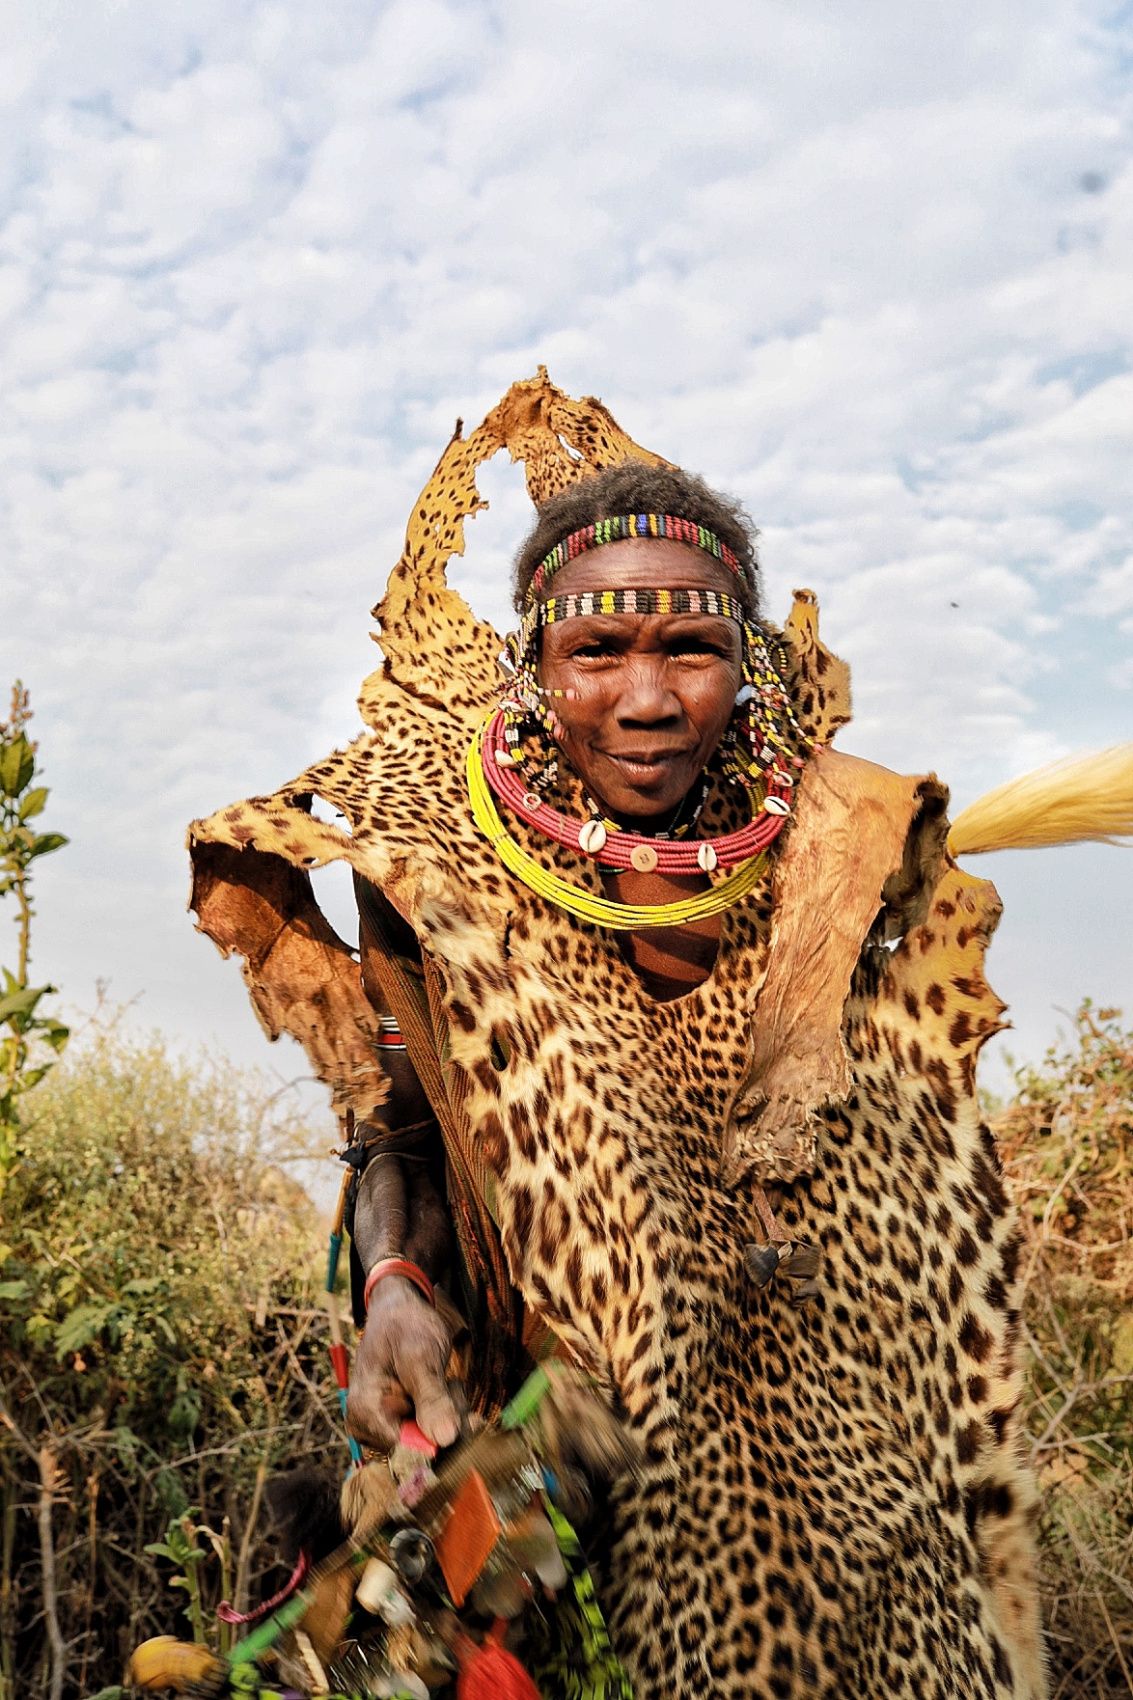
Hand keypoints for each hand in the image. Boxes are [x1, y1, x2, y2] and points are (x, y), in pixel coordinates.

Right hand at [346, 1276, 462, 1451]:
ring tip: (450, 1383)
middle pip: (420, 1450)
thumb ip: (432, 1399)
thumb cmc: (404, 1327)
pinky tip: (448, 1389)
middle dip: (449, 1422)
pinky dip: (449, 1413)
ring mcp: (386, 1428)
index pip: (405, 1453)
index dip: (440, 1442)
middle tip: (456, 1387)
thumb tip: (445, 1441)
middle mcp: (370, 1428)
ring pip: (432, 1442)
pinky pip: (434, 1433)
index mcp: (364, 1412)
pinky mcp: (402, 1425)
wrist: (400, 1310)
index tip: (469, 1420)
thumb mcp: (420, 1357)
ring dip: (451, 1415)